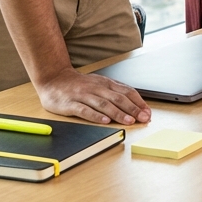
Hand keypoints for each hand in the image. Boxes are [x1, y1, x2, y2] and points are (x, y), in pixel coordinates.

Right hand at [36, 68, 150, 125]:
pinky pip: (84, 110)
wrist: (54, 79)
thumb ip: (115, 92)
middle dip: (133, 109)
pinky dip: (95, 116)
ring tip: (129, 121)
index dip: (139, 102)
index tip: (148, 112)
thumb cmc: (80, 85)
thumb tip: (136, 104)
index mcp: (106, 83)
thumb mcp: (100, 84)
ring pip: (103, 104)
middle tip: (143, 118)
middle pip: (118, 98)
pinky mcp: (71, 104)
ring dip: (118, 113)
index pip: (127, 92)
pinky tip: (105, 121)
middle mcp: (97, 88)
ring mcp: (84, 95)